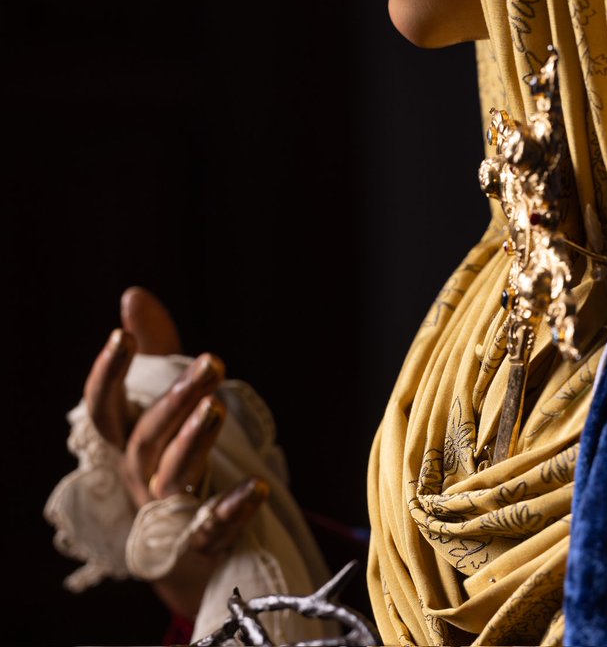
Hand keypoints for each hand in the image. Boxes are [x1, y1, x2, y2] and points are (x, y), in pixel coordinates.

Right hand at [84, 286, 268, 619]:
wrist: (186, 556)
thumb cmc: (172, 462)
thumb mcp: (164, 403)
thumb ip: (155, 350)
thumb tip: (133, 295)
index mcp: (129, 445)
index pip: (103, 410)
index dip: (107, 374)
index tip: (120, 335)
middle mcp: (139, 478)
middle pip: (148, 438)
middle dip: (177, 398)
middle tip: (213, 361)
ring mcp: (167, 512)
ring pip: (172, 475)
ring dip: (195, 440)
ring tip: (218, 407)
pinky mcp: (199, 543)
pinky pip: (213, 526)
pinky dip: (233, 507)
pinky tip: (259, 488)